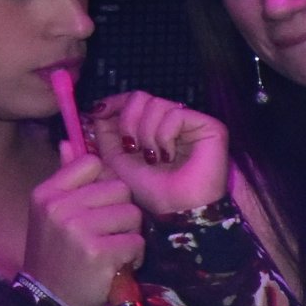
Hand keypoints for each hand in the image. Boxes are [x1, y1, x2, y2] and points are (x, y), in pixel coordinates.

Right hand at [26, 153, 143, 305]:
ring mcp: (78, 230)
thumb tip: (69, 142)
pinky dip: (133, 257)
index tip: (98, 205)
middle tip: (106, 234)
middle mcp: (59, 208)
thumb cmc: (57, 254)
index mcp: (47, 194)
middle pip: (120, 188)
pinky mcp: (99, 252)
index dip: (105, 183)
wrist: (51, 301)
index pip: (93, 163)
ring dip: (129, 235)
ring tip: (110, 250)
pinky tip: (116, 266)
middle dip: (121, 212)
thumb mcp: (51, 214)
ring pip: (132, 214)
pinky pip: (137, 242)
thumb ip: (65, 179)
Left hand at [88, 90, 231, 215]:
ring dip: (146, 133)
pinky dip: (164, 136)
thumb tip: (95, 112)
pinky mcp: (210, 126)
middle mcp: (173, 121)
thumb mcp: (117, 161)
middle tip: (132, 147)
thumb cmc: (151, 190)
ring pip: (156, 104)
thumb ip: (105, 136)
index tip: (97, 113)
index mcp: (153, 127)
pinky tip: (169, 155)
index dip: (115, 102)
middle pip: (141, 97)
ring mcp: (192, 123)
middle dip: (128, 121)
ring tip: (153, 157)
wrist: (177, 208)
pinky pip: (175, 114)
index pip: (133, 100)